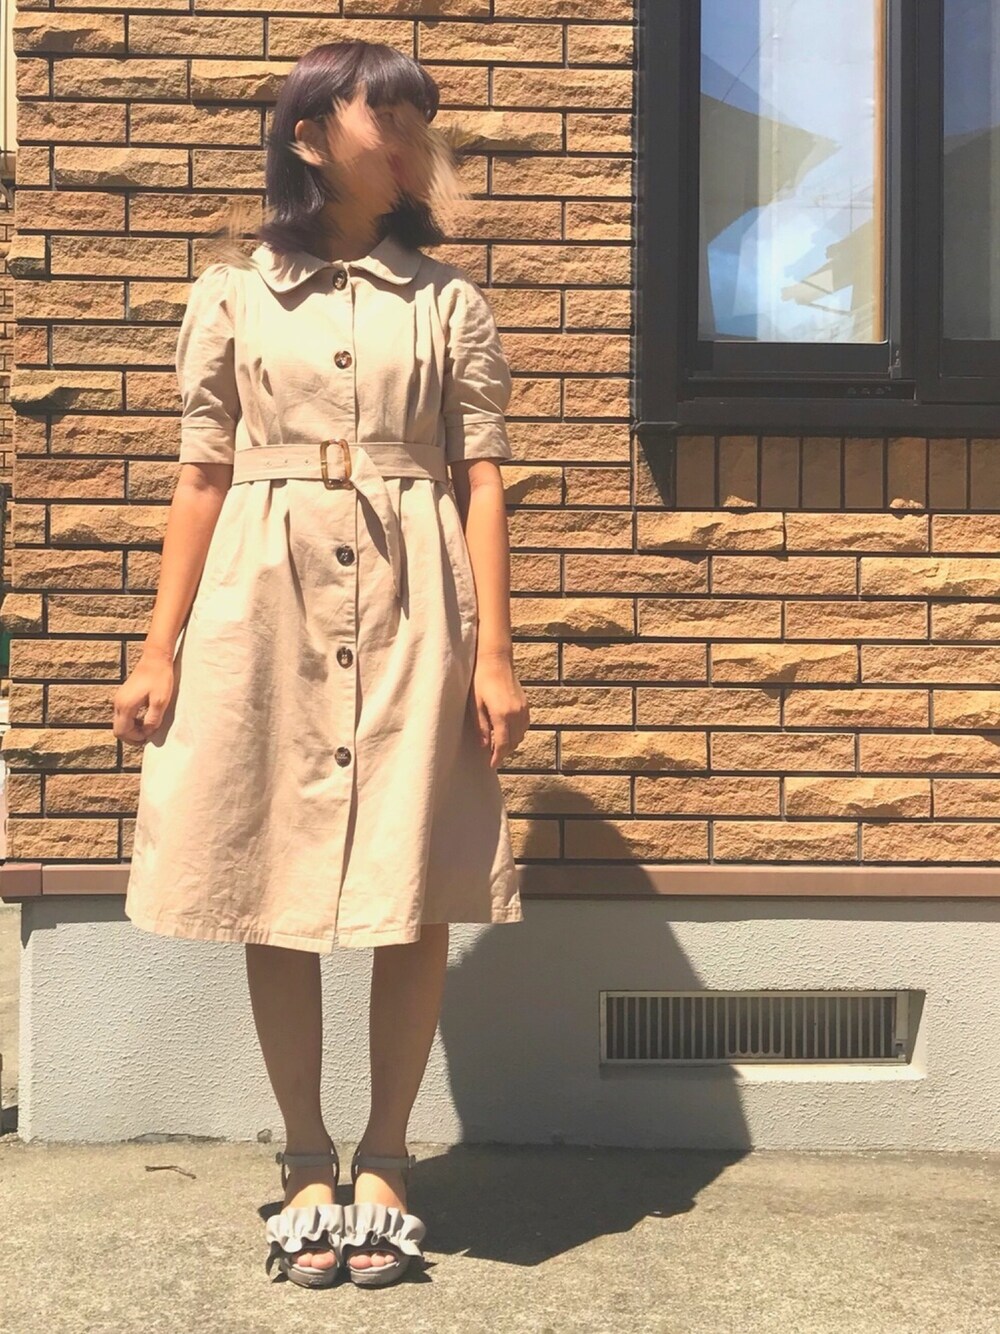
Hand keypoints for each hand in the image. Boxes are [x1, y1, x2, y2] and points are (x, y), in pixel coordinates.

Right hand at [112, 647, 175, 744]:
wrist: (155, 659)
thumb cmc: (160, 678)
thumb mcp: (160, 702)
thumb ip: (153, 720)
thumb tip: (148, 732)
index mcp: (126, 706)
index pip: (122, 732)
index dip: (135, 738)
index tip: (150, 736)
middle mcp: (118, 703)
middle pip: (118, 729)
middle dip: (132, 736)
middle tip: (147, 737)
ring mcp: (119, 698)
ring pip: (120, 722)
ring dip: (132, 729)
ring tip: (147, 728)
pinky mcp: (123, 695)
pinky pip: (123, 715)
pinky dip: (131, 721)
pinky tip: (144, 719)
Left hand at [471, 649, 529, 769]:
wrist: (495, 660)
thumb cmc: (480, 680)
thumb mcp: (475, 705)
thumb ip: (481, 727)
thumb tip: (484, 746)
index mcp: (502, 715)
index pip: (503, 744)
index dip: (498, 757)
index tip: (492, 765)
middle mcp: (516, 714)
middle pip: (514, 742)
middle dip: (504, 752)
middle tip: (492, 757)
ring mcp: (523, 709)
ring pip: (521, 735)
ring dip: (511, 743)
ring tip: (498, 745)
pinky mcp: (525, 704)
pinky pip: (525, 725)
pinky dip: (518, 733)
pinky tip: (507, 732)